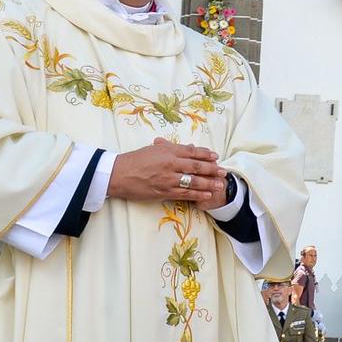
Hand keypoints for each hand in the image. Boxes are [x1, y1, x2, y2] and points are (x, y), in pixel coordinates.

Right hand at [108, 138, 226, 203]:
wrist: (117, 174)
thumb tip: (187, 147)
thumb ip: (169, 147)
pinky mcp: (164, 192)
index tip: (215, 156)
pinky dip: (197, 194)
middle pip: (196, 166)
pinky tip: (207, 194)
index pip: (191, 151)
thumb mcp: (152, 149)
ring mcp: (168, 179)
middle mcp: (170, 164)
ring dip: (208, 183)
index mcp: (167, 151)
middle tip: (223, 171)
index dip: (205, 154)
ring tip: (220, 184)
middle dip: (212, 169)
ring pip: (193, 181)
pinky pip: (184, 194)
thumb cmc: (134, 160)